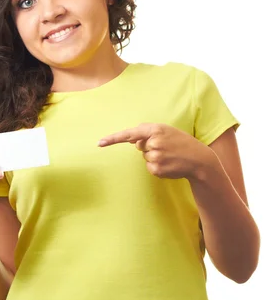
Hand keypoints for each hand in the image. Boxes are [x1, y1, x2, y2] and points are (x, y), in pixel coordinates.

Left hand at [98, 122, 215, 180]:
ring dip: (154, 157)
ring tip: (169, 156)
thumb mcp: (166, 131)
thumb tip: (132, 140)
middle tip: (167, 147)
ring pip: (144, 157)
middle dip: (149, 147)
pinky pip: (149, 167)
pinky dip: (157, 167)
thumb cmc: (181, 142)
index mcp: (156, 129)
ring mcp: (155, 157)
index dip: (113, 139)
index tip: (99, 143)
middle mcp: (154, 142)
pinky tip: (169, 164)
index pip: (129, 134)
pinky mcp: (156, 169)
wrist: (199, 160)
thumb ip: (147, 131)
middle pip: (139, 146)